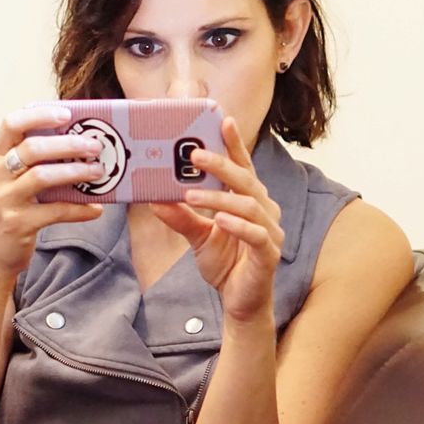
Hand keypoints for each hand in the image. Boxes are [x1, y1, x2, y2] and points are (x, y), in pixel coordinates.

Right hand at [0, 106, 105, 274]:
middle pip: (32, 149)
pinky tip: (95, 209)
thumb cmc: (10, 211)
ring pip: (42, 176)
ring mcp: (4, 200)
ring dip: (75, 172)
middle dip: (68, 144)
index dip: (38, 115)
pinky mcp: (17, 224)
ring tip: (99, 172)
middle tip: (95, 146)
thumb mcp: (13, 182)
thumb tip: (81, 145)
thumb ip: (35, 163)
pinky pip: (54, 211)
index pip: (11, 124)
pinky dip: (79, 209)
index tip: (65, 113)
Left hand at [151, 117, 283, 322]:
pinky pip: (256, 235)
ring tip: (192, 195)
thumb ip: (180, 217)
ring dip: (220, 198)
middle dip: (221, 165)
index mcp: (249, 200)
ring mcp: (270, 232)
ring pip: (248, 206)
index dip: (234, 144)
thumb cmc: (226, 264)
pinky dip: (238, 225)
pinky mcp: (269, 254)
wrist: (240, 302)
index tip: (223, 120)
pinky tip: (220, 220)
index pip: (243, 167)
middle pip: (245, 180)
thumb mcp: (198, 237)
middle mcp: (264, 210)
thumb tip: (154, 198)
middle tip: (195, 154)